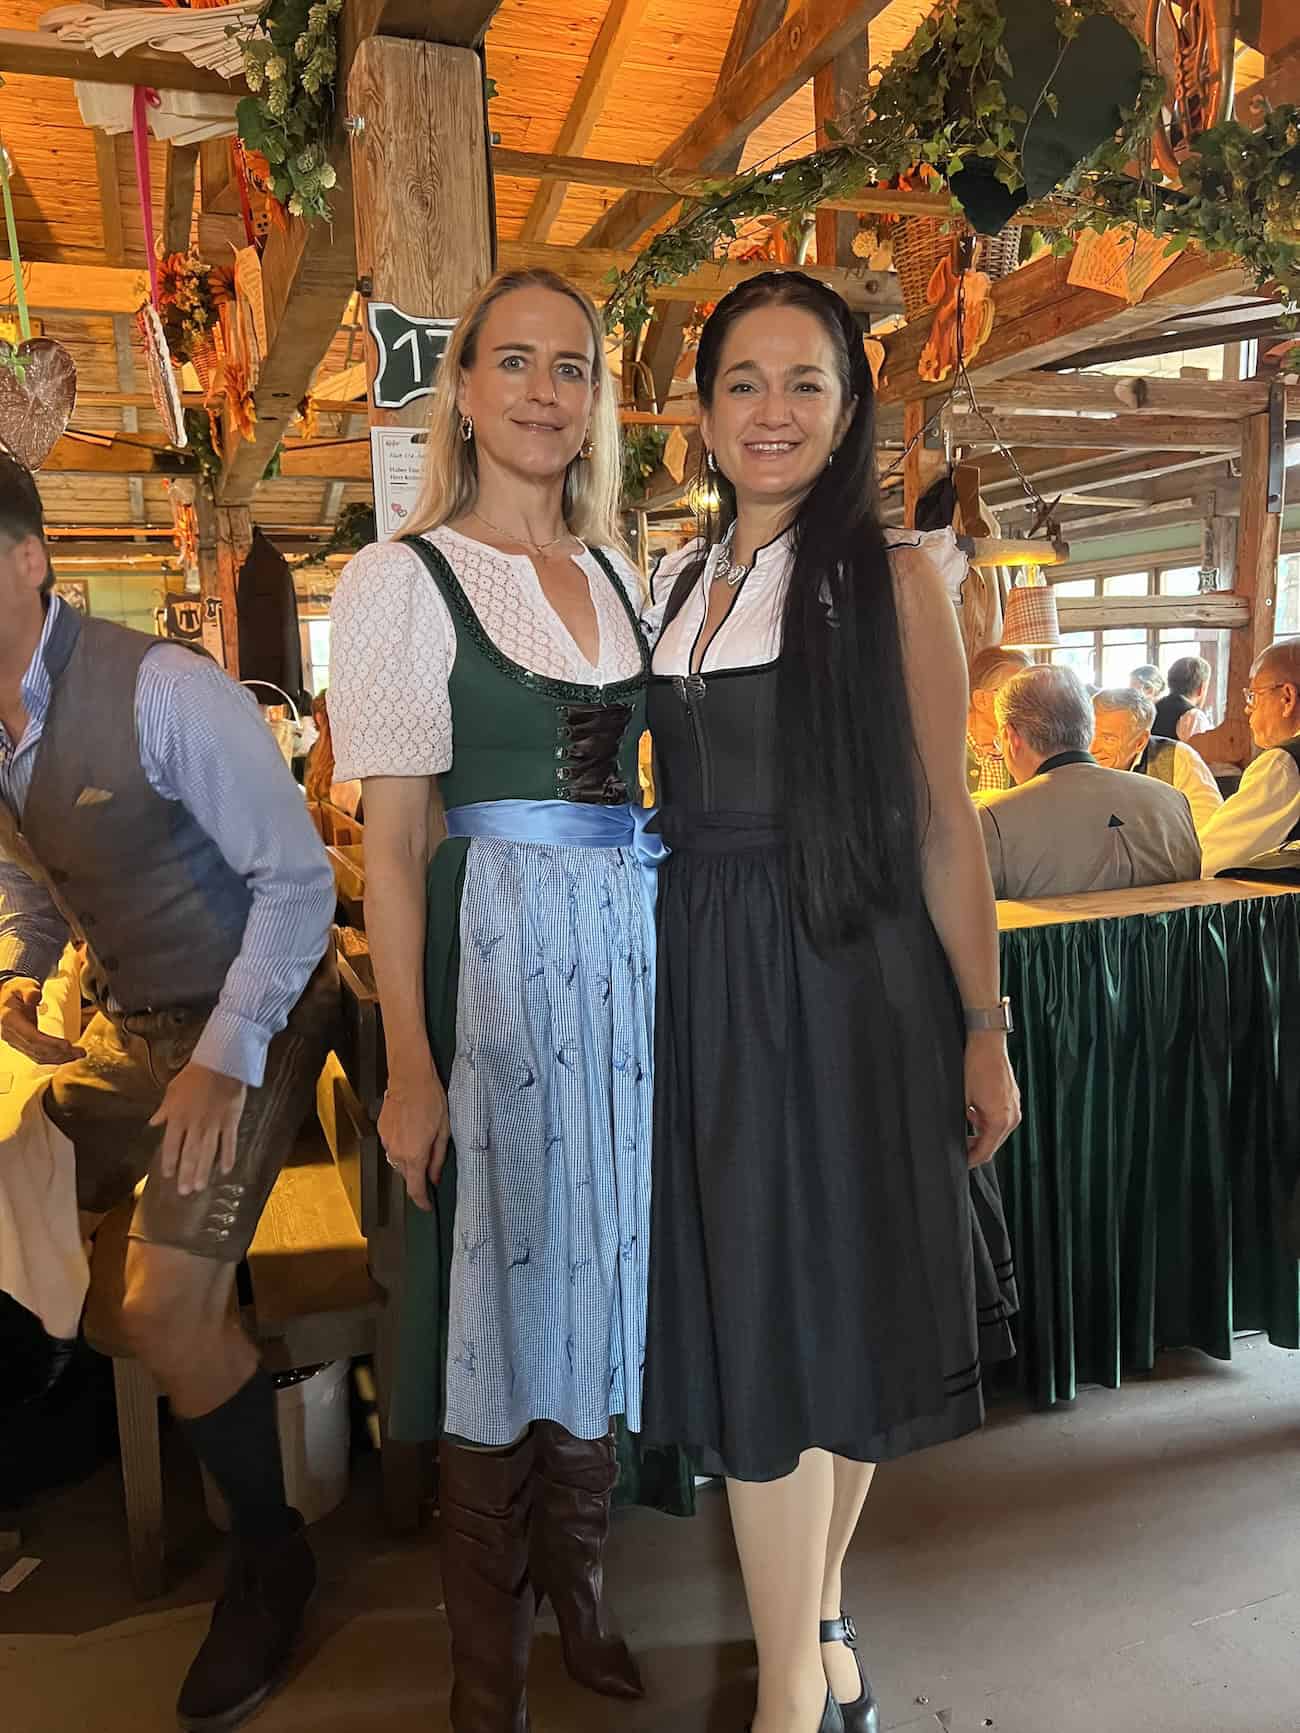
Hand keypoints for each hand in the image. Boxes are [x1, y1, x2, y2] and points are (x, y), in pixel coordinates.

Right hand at [0, 976, 83, 1066]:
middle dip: (60, 1053)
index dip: (50, 1043)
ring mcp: (15, 1042)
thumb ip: (29, 991)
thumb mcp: (22, 985)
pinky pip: (38, 1056)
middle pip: (37, 1050)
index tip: (67, 1045)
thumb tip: (34, 997)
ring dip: (60, 1058)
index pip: (32, 1037)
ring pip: (39, 1056)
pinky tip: (67, 1057)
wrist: (5, 999)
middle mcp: (11, 1035)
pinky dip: (54, 1058)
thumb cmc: (15, 991)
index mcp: (10, 1020)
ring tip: (78, 1055)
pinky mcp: (22, 1046)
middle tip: (80, 1052)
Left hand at [150, 1062, 246, 1196]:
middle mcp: (195, 1125)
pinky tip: (225, 1170)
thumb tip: (154, 1123)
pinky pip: (229, 1142)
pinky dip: (228, 1157)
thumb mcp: (173, 1090)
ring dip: (203, 1171)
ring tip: (200, 1187)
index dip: (170, 1161)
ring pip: (207, 1152)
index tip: (168, 1176)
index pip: (172, 1144)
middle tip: (184, 1192)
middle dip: (186, 1174)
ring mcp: (214, 1125)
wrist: (221, 1062)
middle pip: (190, 1153)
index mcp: (178, 1117)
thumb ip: (165, 1110)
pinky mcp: (231, 1121)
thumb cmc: (195, 1075)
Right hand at [379, 1066, 450, 1210]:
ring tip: (422, 1141)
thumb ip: (438, 1158)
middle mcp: (397, 1153)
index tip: (427, 1206)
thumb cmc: (431, 1100)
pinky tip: (411, 1130)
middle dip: (418, 1176)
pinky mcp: (381, 1130)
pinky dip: (401, 1145)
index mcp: (415, 1155)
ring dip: (409, 1159)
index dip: (421, 1201)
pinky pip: (392, 1146)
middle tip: (431, 1165)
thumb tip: (434, 1177)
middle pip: (406, 1175)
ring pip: (398, 1161)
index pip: (415, 1189)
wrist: (409, 1077)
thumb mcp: (444, 1131)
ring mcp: (387, 1141)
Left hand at [964, 1031, 1020, 1167]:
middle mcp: (1012, 1117)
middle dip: (975, 1147)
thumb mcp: (962, 1099)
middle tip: (957, 1147)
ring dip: (980, 1133)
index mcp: (1000, 1120)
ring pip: (996, 1131)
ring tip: (961, 1126)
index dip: (970, 1160)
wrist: (987, 1041)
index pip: (985, 1152)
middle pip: (993, 1144)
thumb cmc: (974, 1066)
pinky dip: (987, 1121)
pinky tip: (972, 1112)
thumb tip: (954, 1137)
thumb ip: (960, 1122)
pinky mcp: (1013, 1099)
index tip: (959, 1163)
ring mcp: (1015, 1107)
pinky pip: (1000, 1118)